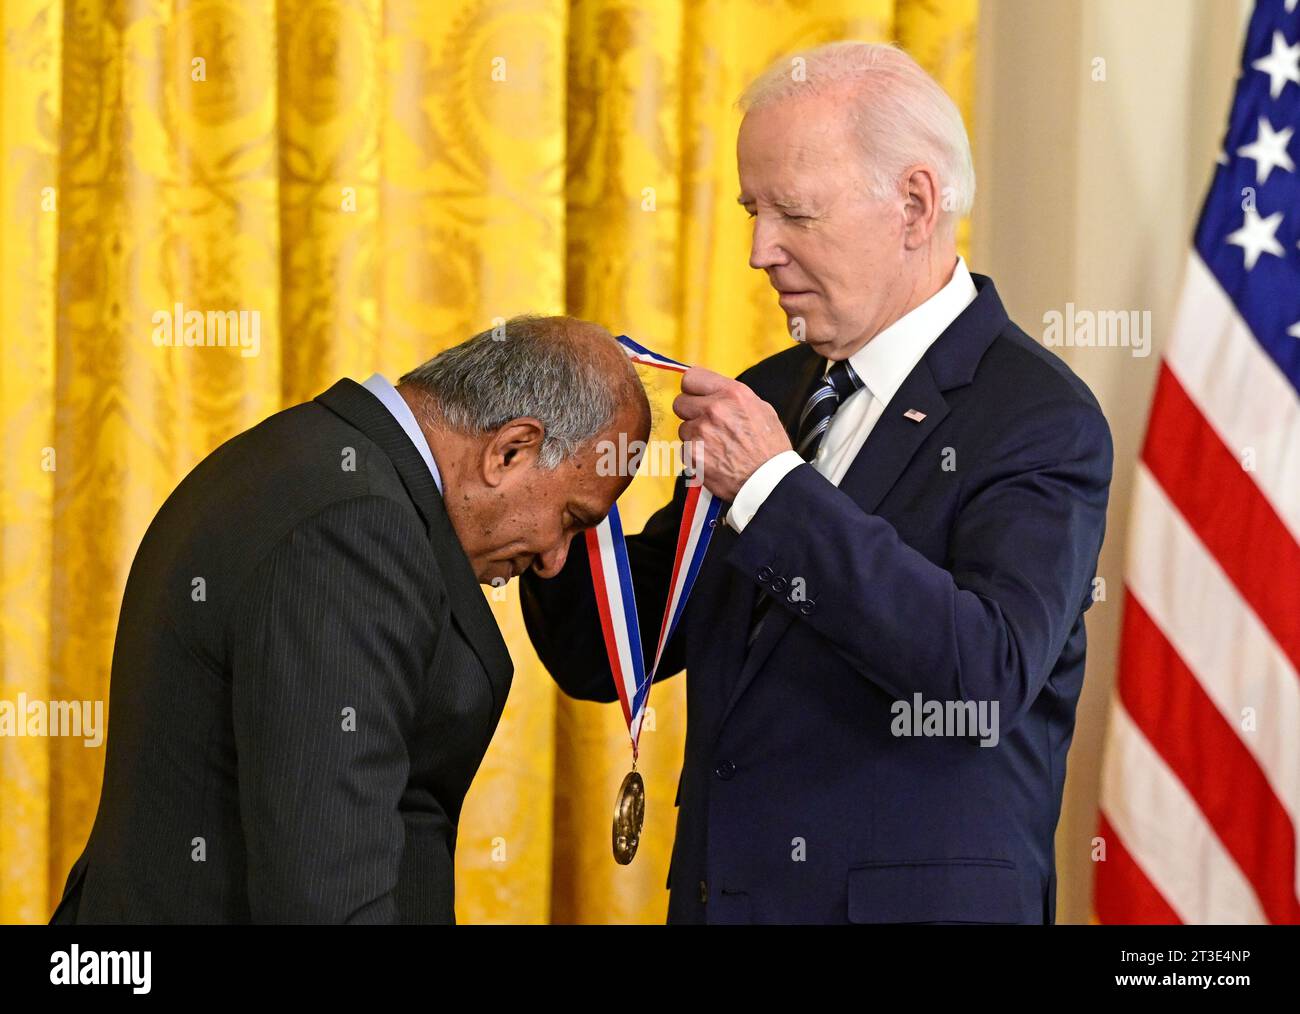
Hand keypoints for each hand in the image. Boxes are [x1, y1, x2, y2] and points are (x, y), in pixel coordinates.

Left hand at [673, 368, 791, 501]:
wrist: (769, 480)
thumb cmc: (769, 448)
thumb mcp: (761, 409)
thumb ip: (733, 397)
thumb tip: (714, 392)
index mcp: (732, 394)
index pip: (692, 377)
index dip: (692, 388)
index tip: (695, 395)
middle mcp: (714, 409)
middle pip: (680, 402)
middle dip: (690, 413)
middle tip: (705, 424)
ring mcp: (701, 432)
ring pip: (683, 428)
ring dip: (694, 436)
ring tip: (716, 446)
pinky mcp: (693, 454)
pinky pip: (684, 449)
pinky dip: (696, 455)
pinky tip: (713, 459)